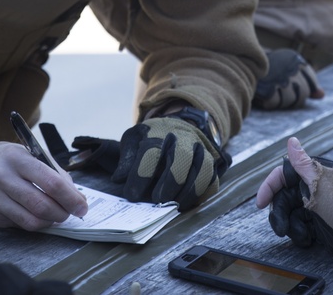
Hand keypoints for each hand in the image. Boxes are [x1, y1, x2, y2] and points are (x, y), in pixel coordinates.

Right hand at [0, 141, 87, 230]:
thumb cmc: (3, 160)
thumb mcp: (26, 153)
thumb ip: (52, 171)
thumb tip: (74, 195)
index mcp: (17, 157)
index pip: (51, 182)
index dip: (71, 197)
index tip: (82, 206)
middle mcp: (1, 176)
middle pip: (42, 205)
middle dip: (62, 214)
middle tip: (69, 214)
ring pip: (30, 220)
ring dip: (48, 222)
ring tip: (53, 217)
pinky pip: (16, 225)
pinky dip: (29, 222)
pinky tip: (31, 214)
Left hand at [112, 117, 228, 211]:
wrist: (177, 125)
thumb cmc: (150, 137)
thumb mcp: (133, 140)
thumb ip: (126, 159)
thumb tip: (119, 179)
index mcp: (159, 132)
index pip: (151, 153)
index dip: (141, 176)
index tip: (131, 195)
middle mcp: (183, 139)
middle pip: (182, 158)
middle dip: (171, 182)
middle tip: (158, 200)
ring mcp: (200, 149)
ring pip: (203, 169)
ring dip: (189, 191)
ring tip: (175, 206)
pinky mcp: (212, 162)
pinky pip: (213, 179)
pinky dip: (203, 194)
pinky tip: (188, 204)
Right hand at [253, 49, 324, 109]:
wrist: (241, 60)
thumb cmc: (268, 68)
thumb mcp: (288, 70)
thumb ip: (307, 82)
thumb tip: (322, 95)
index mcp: (296, 60)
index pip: (311, 82)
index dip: (304, 89)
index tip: (291, 87)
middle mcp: (291, 68)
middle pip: (303, 94)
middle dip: (292, 98)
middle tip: (279, 92)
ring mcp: (280, 79)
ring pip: (290, 101)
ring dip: (280, 102)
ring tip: (272, 93)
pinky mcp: (268, 88)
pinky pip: (274, 103)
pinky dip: (269, 103)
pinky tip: (264, 97)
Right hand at [255, 137, 332, 253]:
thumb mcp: (321, 184)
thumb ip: (303, 164)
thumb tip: (291, 140)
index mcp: (311, 175)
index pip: (282, 176)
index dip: (269, 188)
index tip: (260, 204)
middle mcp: (311, 188)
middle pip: (284, 198)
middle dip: (280, 214)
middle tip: (281, 229)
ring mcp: (315, 205)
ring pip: (290, 214)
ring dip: (291, 226)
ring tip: (302, 235)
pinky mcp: (319, 221)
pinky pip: (300, 226)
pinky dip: (301, 234)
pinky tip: (308, 238)